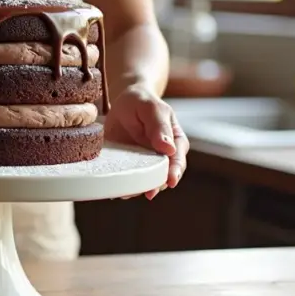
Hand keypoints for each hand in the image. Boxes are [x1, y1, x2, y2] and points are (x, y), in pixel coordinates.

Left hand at [104, 84, 188, 199]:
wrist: (124, 102)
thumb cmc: (142, 102)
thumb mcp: (151, 109)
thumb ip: (160, 127)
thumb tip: (169, 150)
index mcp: (175, 142)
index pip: (178, 161)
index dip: (174, 172)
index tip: (169, 182)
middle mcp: (163, 156)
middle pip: (162, 176)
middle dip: (155, 186)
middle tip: (146, 193)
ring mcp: (146, 162)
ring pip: (146, 181)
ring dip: (138, 189)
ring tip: (127, 194)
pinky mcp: (130, 164)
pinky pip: (129, 178)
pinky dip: (124, 185)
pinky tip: (116, 189)